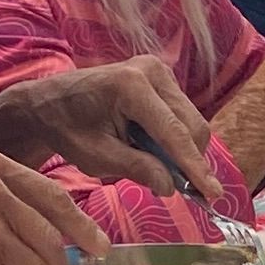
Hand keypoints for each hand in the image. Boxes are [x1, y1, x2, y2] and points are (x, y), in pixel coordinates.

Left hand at [0, 55, 217, 202]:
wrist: (51, 103)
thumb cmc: (68, 129)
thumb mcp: (98, 157)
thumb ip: (137, 169)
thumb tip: (171, 186)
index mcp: (131, 86)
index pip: (173, 133)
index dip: (195, 167)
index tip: (213, 194)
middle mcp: (152, 71)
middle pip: (192, 125)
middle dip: (192, 160)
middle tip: (183, 191)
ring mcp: (159, 71)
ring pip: (192, 121)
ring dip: (183, 150)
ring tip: (157, 167)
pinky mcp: (162, 78)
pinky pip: (182, 115)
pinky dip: (176, 139)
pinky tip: (154, 150)